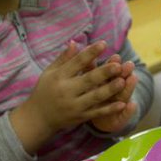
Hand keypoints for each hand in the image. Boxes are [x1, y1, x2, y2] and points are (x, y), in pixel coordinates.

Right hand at [11, 41, 128, 150]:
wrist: (38, 118)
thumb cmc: (44, 91)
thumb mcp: (49, 72)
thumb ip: (63, 58)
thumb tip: (74, 42)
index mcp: (59, 77)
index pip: (77, 62)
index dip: (90, 53)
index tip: (103, 44)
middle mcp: (66, 91)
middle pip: (88, 80)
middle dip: (104, 72)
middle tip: (118, 65)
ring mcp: (74, 106)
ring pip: (95, 97)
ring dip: (110, 90)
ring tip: (123, 81)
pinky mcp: (80, 117)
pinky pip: (97, 113)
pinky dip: (109, 109)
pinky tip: (122, 104)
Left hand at [90, 56, 139, 133]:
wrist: (104, 120)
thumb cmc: (93, 97)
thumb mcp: (91, 83)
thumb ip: (88, 69)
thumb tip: (78, 50)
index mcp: (107, 82)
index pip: (110, 71)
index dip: (112, 64)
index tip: (115, 56)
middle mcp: (115, 91)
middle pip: (119, 80)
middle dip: (124, 72)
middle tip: (129, 64)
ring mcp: (118, 105)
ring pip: (125, 95)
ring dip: (129, 87)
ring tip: (134, 78)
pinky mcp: (120, 118)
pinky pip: (124, 115)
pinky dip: (129, 110)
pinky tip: (133, 105)